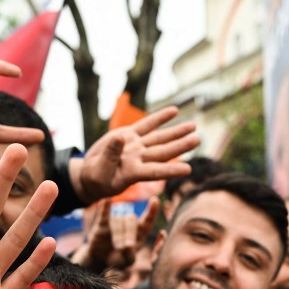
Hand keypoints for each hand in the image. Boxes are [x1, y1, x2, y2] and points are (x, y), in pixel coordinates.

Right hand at [70, 106, 198, 202]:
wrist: (90, 173)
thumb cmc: (95, 177)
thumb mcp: (99, 170)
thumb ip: (110, 156)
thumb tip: (119, 138)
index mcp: (132, 173)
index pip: (154, 172)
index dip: (170, 171)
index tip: (188, 170)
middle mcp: (139, 159)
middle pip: (163, 152)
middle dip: (180, 146)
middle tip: (198, 140)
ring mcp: (136, 146)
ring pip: (159, 138)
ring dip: (176, 132)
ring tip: (194, 126)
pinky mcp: (130, 136)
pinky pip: (148, 125)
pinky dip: (160, 118)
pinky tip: (174, 111)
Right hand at [70, 197, 158, 273]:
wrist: (101, 259)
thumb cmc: (118, 259)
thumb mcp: (127, 261)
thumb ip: (130, 254)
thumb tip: (127, 245)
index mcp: (140, 232)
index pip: (148, 219)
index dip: (152, 210)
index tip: (155, 200)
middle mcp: (129, 224)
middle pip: (131, 219)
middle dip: (128, 233)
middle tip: (123, 247)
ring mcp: (116, 222)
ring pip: (118, 219)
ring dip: (118, 233)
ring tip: (116, 246)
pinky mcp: (102, 223)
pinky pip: (104, 212)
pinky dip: (105, 207)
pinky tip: (107, 200)